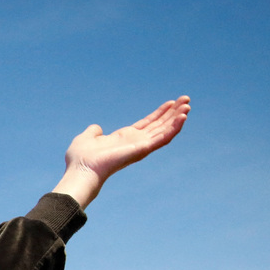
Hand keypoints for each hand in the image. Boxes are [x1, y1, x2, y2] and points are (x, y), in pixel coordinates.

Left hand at [54, 96, 190, 208]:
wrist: (81, 170)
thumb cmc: (81, 158)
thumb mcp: (87, 137)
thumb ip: (94, 132)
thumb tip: (96, 129)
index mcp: (124, 138)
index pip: (147, 124)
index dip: (159, 113)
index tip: (171, 102)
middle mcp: (135, 143)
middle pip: (159, 126)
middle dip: (173, 113)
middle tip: (186, 99)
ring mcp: (140, 147)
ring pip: (165, 131)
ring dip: (177, 118)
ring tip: (188, 105)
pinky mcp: (143, 149)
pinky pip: (163, 138)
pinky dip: (174, 127)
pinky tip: (183, 117)